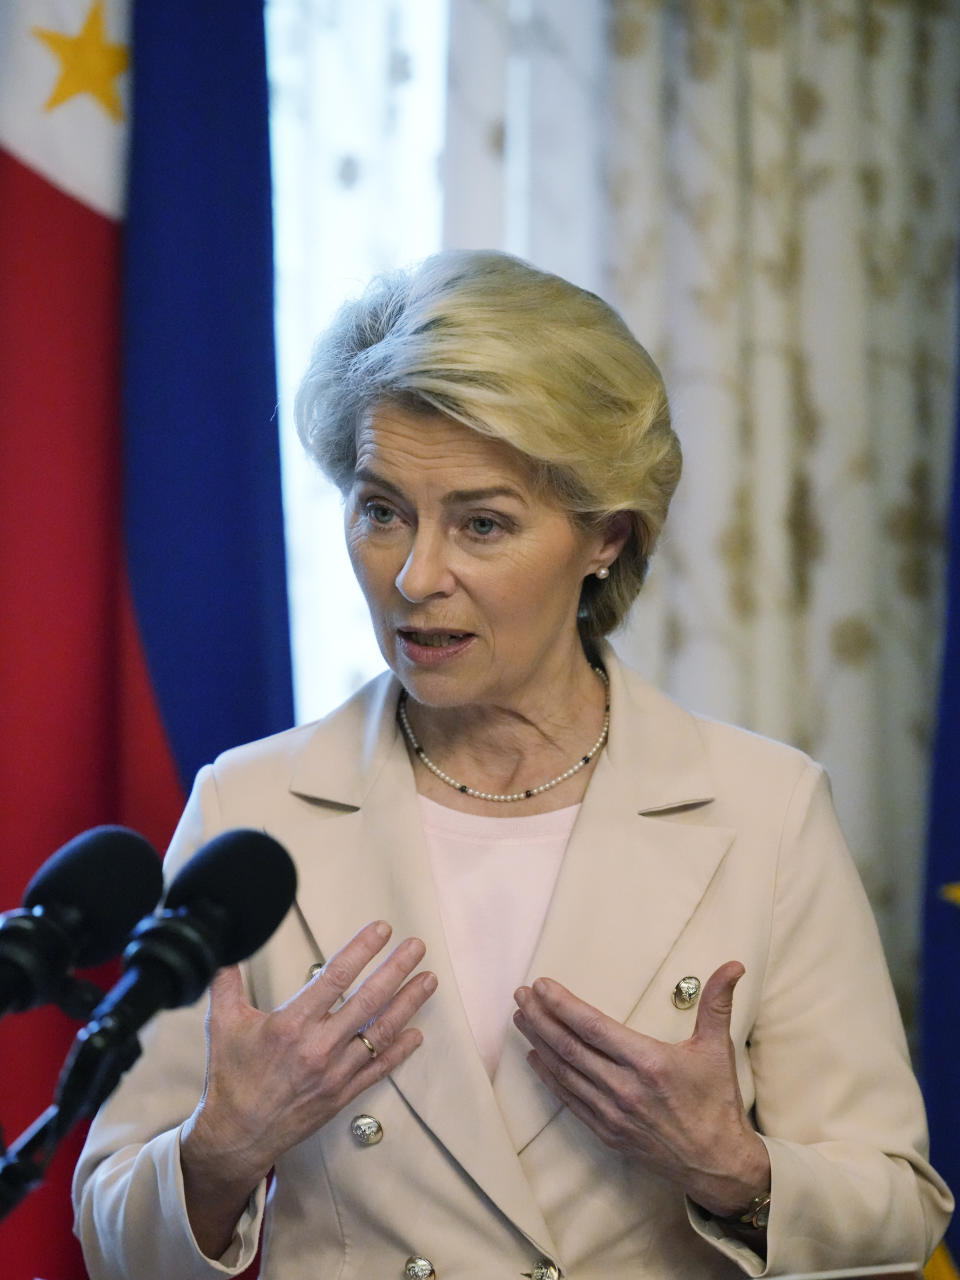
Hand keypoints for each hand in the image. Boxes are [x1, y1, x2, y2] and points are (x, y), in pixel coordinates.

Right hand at [181, 920, 434, 1256]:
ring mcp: (335, 1073)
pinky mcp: (343, 1095)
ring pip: (381, 1033)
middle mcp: (319, 1047)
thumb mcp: (221, 1024)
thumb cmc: (230, 1078)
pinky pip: (378, 1069)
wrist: (235, 1138)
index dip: (361, 950)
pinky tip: (417, 1033)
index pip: (335, 977)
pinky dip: (400, 1051)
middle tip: (417, 946)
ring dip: (408, 1004)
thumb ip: (225, 981)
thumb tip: (227, 944)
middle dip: (397, 969)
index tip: (382, 929)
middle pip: (369, 1000)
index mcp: (291, 1024)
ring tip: (429, 980)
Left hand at [513, 961, 769, 1216]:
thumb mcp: (718, 1048)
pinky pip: (569, 1100)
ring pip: (564, 1072)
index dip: (562, 1004)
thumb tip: (733, 965)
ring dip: (538, 1043)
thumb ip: (717, 1003)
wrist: (718, 1165)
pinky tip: (536, 1058)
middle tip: (519, 994)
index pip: (592, 1026)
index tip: (541, 985)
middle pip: (569, 1046)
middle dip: (540, 1018)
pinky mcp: (606, 1132)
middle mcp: (623, 1088)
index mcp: (647, 1062)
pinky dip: (549, 1077)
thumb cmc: (717, 1101)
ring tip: (521, 1018)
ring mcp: (611, 1112)